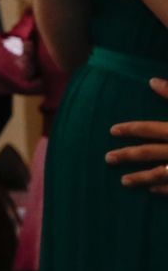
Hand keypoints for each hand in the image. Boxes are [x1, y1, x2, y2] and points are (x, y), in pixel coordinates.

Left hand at [106, 79, 167, 194]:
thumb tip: (151, 80)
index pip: (149, 129)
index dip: (130, 129)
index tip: (111, 130)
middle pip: (149, 152)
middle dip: (127, 155)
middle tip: (107, 158)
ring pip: (160, 173)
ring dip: (141, 178)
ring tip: (123, 182)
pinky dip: (163, 188)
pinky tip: (151, 190)